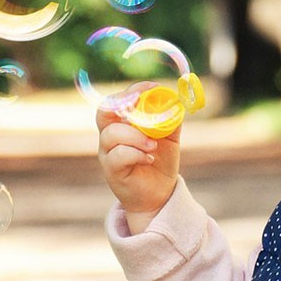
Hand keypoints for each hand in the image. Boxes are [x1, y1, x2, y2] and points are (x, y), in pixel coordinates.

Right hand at [96, 83, 180, 231]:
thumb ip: (171, 118)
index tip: (152, 87)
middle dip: (122, 104)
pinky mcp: (112, 170)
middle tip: (140, 104)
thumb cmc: (160, 161)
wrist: (159, 193)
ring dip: (135, 136)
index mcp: (122, 122)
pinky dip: (135, 153)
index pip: (118, 100)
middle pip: (104, 112)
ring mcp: (108, 153)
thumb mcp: (170, 136)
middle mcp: (110, 135)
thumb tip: (176, 100)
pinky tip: (148, 158)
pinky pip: (117, 156)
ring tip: (153, 145)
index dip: (132, 90)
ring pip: (112, 134)